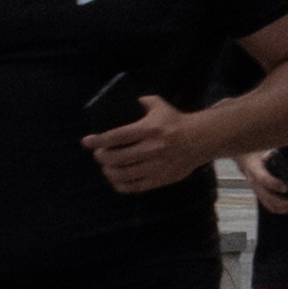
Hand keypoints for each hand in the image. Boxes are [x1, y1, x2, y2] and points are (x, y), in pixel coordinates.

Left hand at [82, 93, 208, 194]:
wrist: (201, 139)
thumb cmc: (176, 121)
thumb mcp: (160, 106)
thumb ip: (142, 102)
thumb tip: (125, 102)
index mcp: (149, 129)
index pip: (117, 136)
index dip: (99, 140)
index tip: (86, 142)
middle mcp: (152, 149)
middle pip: (117, 158)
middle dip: (102, 157)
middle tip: (99, 155)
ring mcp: (156, 166)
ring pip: (123, 175)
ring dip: (109, 172)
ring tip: (106, 167)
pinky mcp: (161, 179)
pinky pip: (135, 187)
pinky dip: (120, 185)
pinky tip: (116, 180)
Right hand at [239, 148, 287, 216]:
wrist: (245, 159)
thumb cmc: (257, 152)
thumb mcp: (263, 149)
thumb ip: (272, 153)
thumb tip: (284, 153)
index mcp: (254, 169)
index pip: (263, 179)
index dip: (274, 184)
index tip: (286, 187)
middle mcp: (255, 183)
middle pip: (269, 198)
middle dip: (286, 201)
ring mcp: (258, 191)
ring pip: (271, 205)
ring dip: (287, 207)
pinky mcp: (262, 196)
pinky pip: (271, 206)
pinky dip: (283, 209)